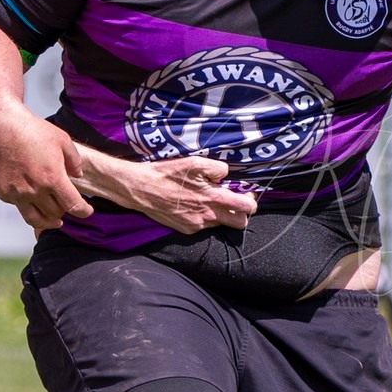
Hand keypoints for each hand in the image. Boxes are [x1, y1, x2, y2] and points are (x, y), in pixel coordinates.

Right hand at [0, 115, 91, 229]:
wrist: (1, 128)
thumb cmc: (32, 131)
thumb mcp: (63, 140)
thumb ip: (74, 161)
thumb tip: (78, 176)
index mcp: (53, 178)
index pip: (73, 205)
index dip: (83, 211)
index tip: (87, 211)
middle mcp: (35, 190)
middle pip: (55, 213)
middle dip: (64, 210)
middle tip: (66, 205)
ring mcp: (17, 194)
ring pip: (35, 219)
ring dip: (48, 221)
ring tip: (54, 221)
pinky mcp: (3, 193)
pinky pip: (19, 206)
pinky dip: (27, 205)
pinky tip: (31, 198)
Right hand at [86, 155, 257, 234]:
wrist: (140, 189)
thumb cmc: (166, 173)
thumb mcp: (194, 162)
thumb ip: (216, 168)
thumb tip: (226, 174)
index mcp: (213, 198)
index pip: (246, 208)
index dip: (251, 202)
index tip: (246, 194)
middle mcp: (207, 216)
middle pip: (239, 223)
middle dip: (241, 213)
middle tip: (233, 200)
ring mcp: (197, 225)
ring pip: (220, 224)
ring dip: (220, 214)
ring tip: (209, 200)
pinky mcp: (186, 229)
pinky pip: (204, 225)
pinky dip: (204, 217)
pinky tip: (193, 205)